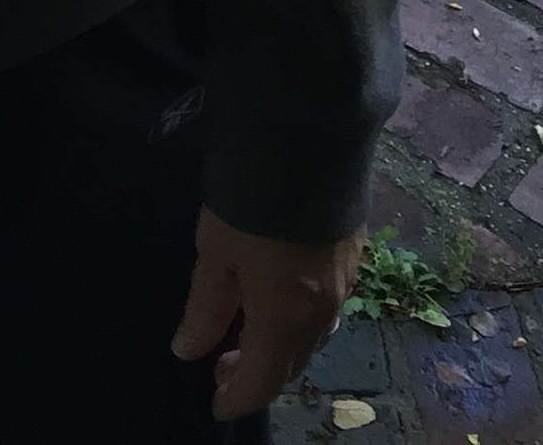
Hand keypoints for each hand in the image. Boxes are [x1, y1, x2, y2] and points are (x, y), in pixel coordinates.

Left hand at [174, 212, 363, 417]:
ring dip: (280, 346)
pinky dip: (301, 319)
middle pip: (291, 362)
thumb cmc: (250, 199)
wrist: (307, 138)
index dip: (236, 397)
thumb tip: (189, 351)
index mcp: (284, 319)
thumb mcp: (215, 252)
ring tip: (247, 334)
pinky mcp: (353, 253)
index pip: (262, 380)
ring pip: (312, 336)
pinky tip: (281, 301)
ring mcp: (343, 282)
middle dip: (257, 372)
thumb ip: (205, 307)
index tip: (215, 403)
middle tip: (222, 365)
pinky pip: (327, 307)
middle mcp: (321, 312)